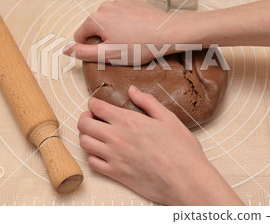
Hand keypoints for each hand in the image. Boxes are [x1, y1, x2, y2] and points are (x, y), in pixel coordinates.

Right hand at [63, 0, 176, 64]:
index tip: (107, 53)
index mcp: (96, 19)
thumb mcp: (108, 54)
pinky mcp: (132, 1)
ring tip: (131, 39)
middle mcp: (105, 6)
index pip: (80, 36)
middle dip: (104, 38)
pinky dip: (126, 22)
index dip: (91, 48)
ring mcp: (119, 1)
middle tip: (121, 48)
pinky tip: (137, 30)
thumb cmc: (139, 46)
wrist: (167, 32)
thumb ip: (84, 52)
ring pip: (108, 20)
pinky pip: (121, 13)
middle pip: (94, 27)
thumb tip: (66, 49)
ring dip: (115, 29)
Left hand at [78, 85, 243, 204]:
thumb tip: (132, 90)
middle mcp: (116, 138)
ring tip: (96, 134)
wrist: (186, 180)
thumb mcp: (168, 118)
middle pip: (84, 124)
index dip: (93, 103)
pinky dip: (93, 156)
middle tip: (92, 118)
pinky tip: (103, 153)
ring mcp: (114, 157)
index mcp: (128, 121)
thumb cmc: (181, 149)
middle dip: (85, 117)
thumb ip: (148, 102)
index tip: (97, 104)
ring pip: (84, 143)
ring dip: (86, 136)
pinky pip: (92, 163)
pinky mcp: (116, 174)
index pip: (96, 107)